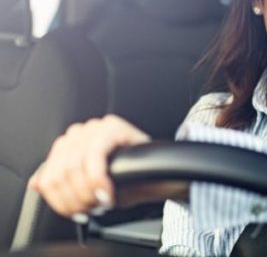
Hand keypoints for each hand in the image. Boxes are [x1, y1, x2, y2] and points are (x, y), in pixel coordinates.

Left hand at [28, 115, 149, 217]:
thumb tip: (36, 183)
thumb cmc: (123, 180)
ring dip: (87, 193)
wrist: (155, 175)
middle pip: (59, 173)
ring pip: (74, 166)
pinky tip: (108, 193)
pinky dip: (99, 180)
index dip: (60, 199)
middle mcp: (80, 132)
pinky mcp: (112, 128)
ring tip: (101, 202)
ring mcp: (96, 127)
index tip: (75, 212)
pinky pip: (95, 157)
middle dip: (75, 199)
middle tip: (92, 210)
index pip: (49, 173)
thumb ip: (61, 182)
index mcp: (69, 144)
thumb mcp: (86, 185)